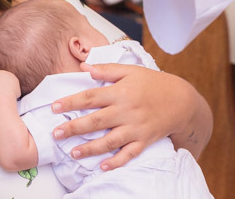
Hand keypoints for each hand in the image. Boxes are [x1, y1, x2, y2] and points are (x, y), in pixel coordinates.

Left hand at [0, 70, 20, 99]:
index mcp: (12, 76)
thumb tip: (14, 91)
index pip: (8, 78)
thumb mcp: (17, 93)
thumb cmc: (10, 96)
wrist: (3, 96)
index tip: (3, 90)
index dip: (5, 84)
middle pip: (1, 76)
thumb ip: (15, 89)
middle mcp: (5, 72)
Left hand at [49, 64, 201, 170]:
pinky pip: (129, 154)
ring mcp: (136, 128)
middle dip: (74, 128)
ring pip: (110, 141)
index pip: (91, 97)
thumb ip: (107, 69)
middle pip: (96, 121)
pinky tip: (103, 167)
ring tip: (73, 153)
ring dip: (90, 148)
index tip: (54, 108)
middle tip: (55, 134)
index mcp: (121, 92)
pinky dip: (116, 162)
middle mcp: (127, 111)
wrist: (181, 100)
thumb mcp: (131, 71)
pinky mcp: (144, 140)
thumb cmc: (153, 83)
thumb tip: (84, 67)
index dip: (71, 102)